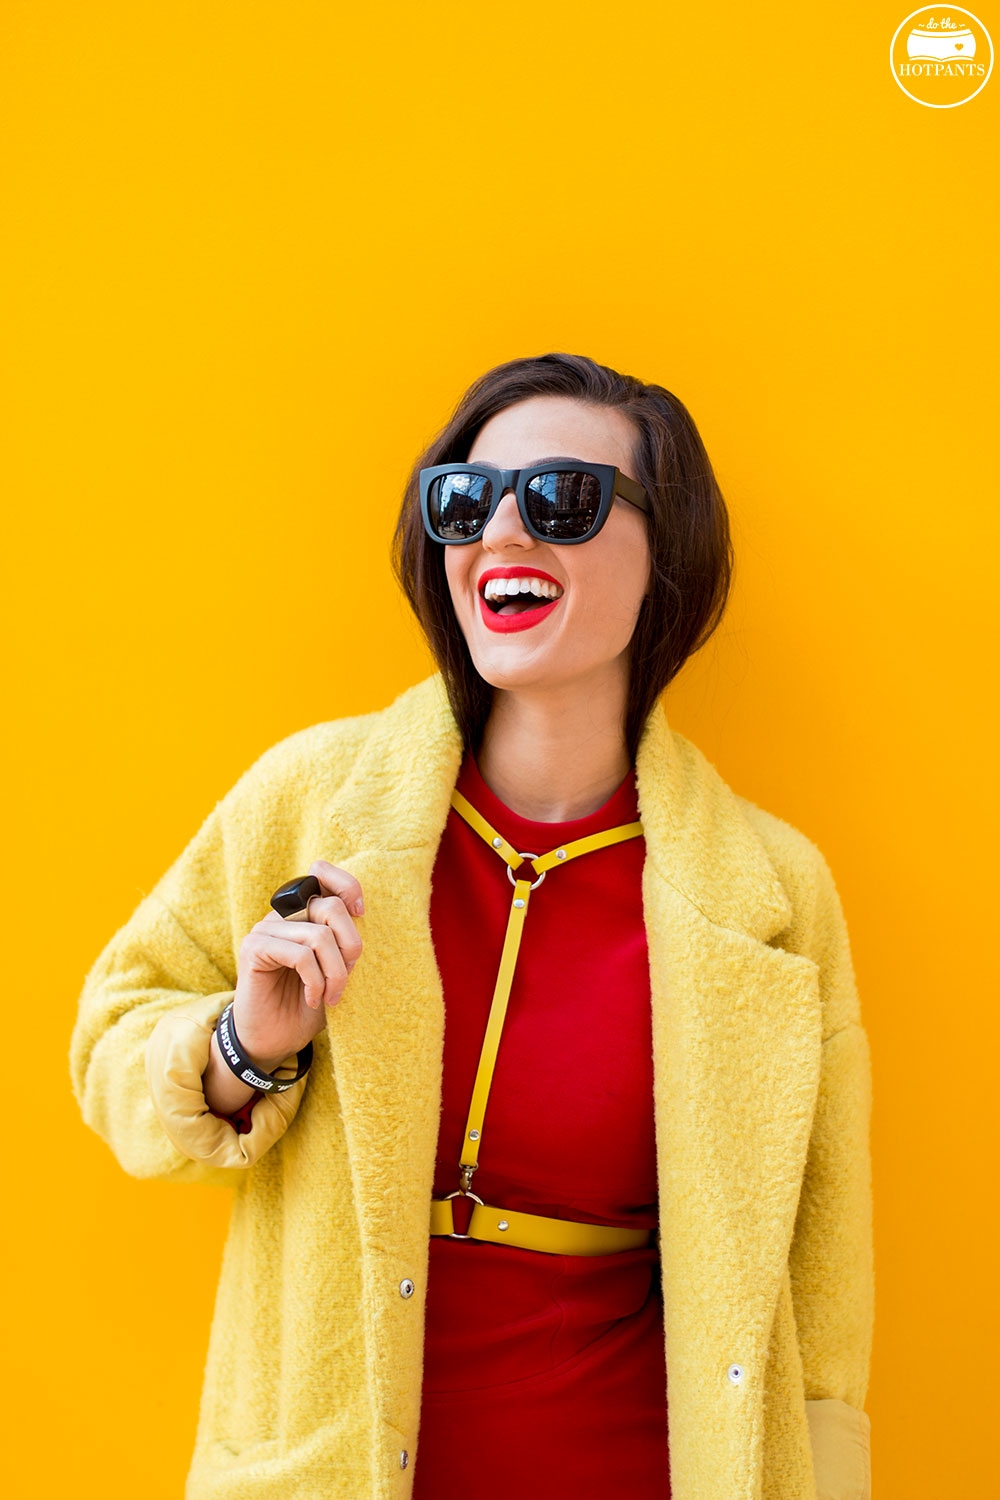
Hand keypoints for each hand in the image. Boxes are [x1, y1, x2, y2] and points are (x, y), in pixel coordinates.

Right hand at [230, 859, 364, 1070]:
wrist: (272, 1040)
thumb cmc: (306, 1005)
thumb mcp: (334, 971)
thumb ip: (343, 944)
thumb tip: (361, 919)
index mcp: (301, 913)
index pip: (320, 873)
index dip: (347, 885)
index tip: (362, 914)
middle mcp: (282, 915)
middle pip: (330, 907)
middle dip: (350, 945)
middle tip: (345, 981)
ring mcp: (265, 929)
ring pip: (318, 936)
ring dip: (334, 973)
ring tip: (332, 997)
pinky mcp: (254, 948)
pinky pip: (300, 955)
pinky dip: (315, 981)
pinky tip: (313, 999)